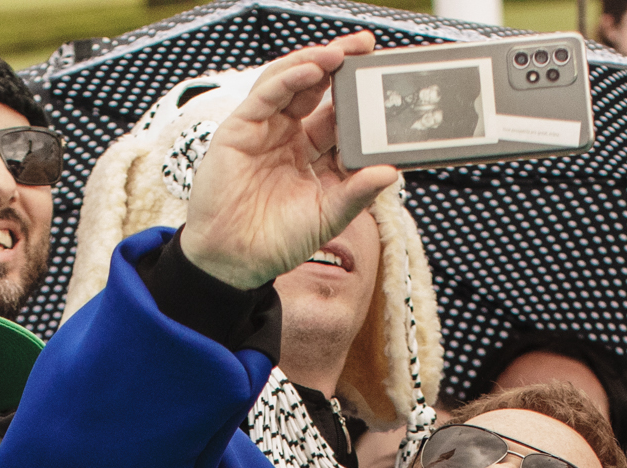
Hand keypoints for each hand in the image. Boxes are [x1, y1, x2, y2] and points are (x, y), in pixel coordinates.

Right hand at [182, 35, 398, 291]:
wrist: (234, 260)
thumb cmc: (277, 243)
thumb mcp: (328, 216)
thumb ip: (358, 193)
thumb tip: (392, 172)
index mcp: (310, 155)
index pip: (337, 117)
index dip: (357, 100)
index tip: (381, 85)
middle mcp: (288, 136)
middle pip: (317, 89)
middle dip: (340, 66)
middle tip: (365, 48)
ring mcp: (265, 129)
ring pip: (292, 82)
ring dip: (316, 62)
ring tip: (342, 53)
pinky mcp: (241, 127)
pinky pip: (268, 93)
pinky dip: (290, 77)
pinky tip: (313, 68)